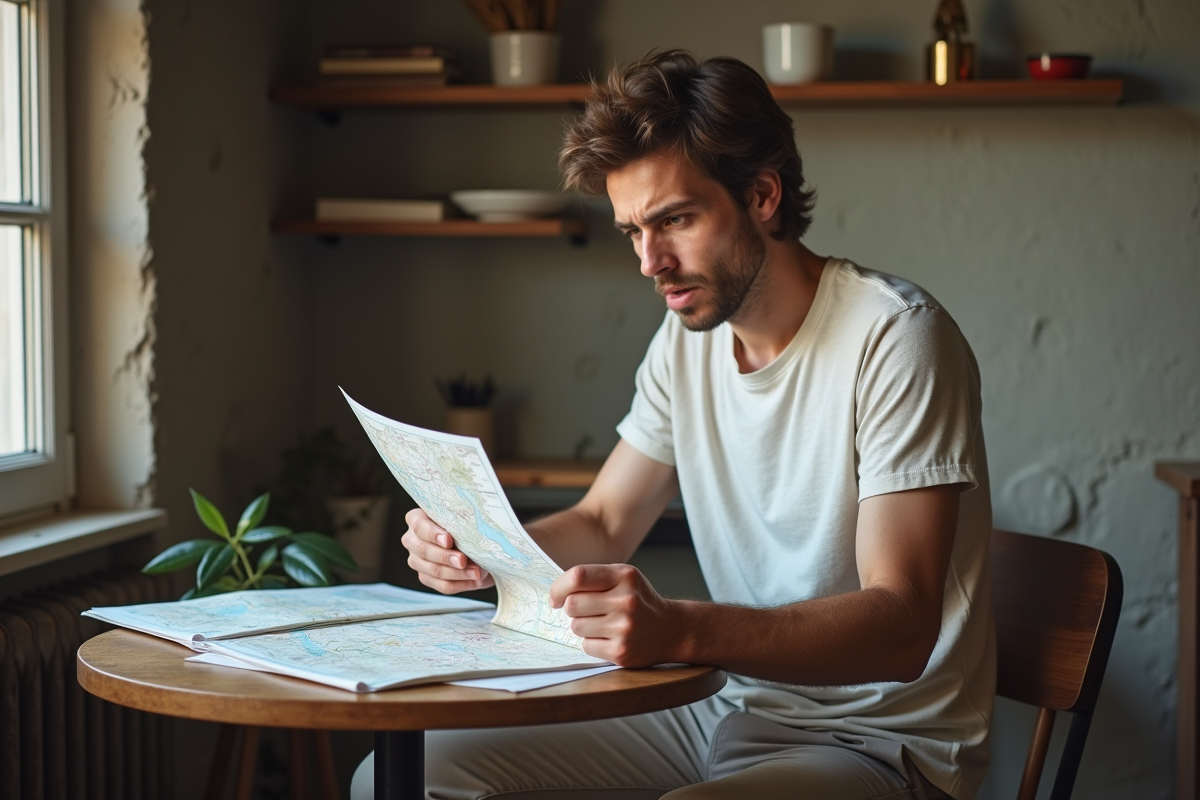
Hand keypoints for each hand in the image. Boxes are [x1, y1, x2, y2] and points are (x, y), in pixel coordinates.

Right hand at [401, 508, 493, 593]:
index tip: (449, 540)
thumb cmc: (466, 525)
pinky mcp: (426, 578)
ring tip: (476, 572)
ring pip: (434, 570)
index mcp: (416, 519)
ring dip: (457, 573)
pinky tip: (475, 581)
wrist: (475, 544)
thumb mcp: (463, 518)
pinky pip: (442, 585)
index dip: (432, 534)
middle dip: (445, 557)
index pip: (419, 525)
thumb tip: (468, 530)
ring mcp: (416, 561)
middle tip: (463, 560)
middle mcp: (412, 540)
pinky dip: (460, 584)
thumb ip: (460, 520)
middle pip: (424, 550)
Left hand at [549, 564, 680, 666]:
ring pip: (576, 627)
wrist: (671, 629)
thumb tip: (556, 593)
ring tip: (601, 624)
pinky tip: (608, 638)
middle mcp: (626, 601)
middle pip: (572, 604)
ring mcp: (624, 628)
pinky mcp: (621, 651)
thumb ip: (594, 578)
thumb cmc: (639, 600)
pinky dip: (592, 643)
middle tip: (585, 611)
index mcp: (625, 576)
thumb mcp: (624, 578)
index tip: (555, 598)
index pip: (578, 576)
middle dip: (572, 609)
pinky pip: (586, 646)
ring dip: (582, 626)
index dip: (559, 587)